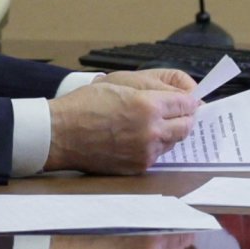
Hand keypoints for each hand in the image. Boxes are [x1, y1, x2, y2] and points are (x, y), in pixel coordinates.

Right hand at [48, 68, 197, 172]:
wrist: (61, 133)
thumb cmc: (87, 103)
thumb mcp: (123, 81)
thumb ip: (157, 86)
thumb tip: (186, 95)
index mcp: (150, 105)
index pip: (188, 104)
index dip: (187, 100)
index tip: (185, 100)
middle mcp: (152, 131)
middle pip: (187, 126)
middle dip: (184, 117)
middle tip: (172, 112)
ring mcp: (146, 152)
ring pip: (174, 142)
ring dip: (168, 132)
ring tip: (148, 124)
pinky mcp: (138, 167)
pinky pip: (157, 155)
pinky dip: (153, 146)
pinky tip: (136, 137)